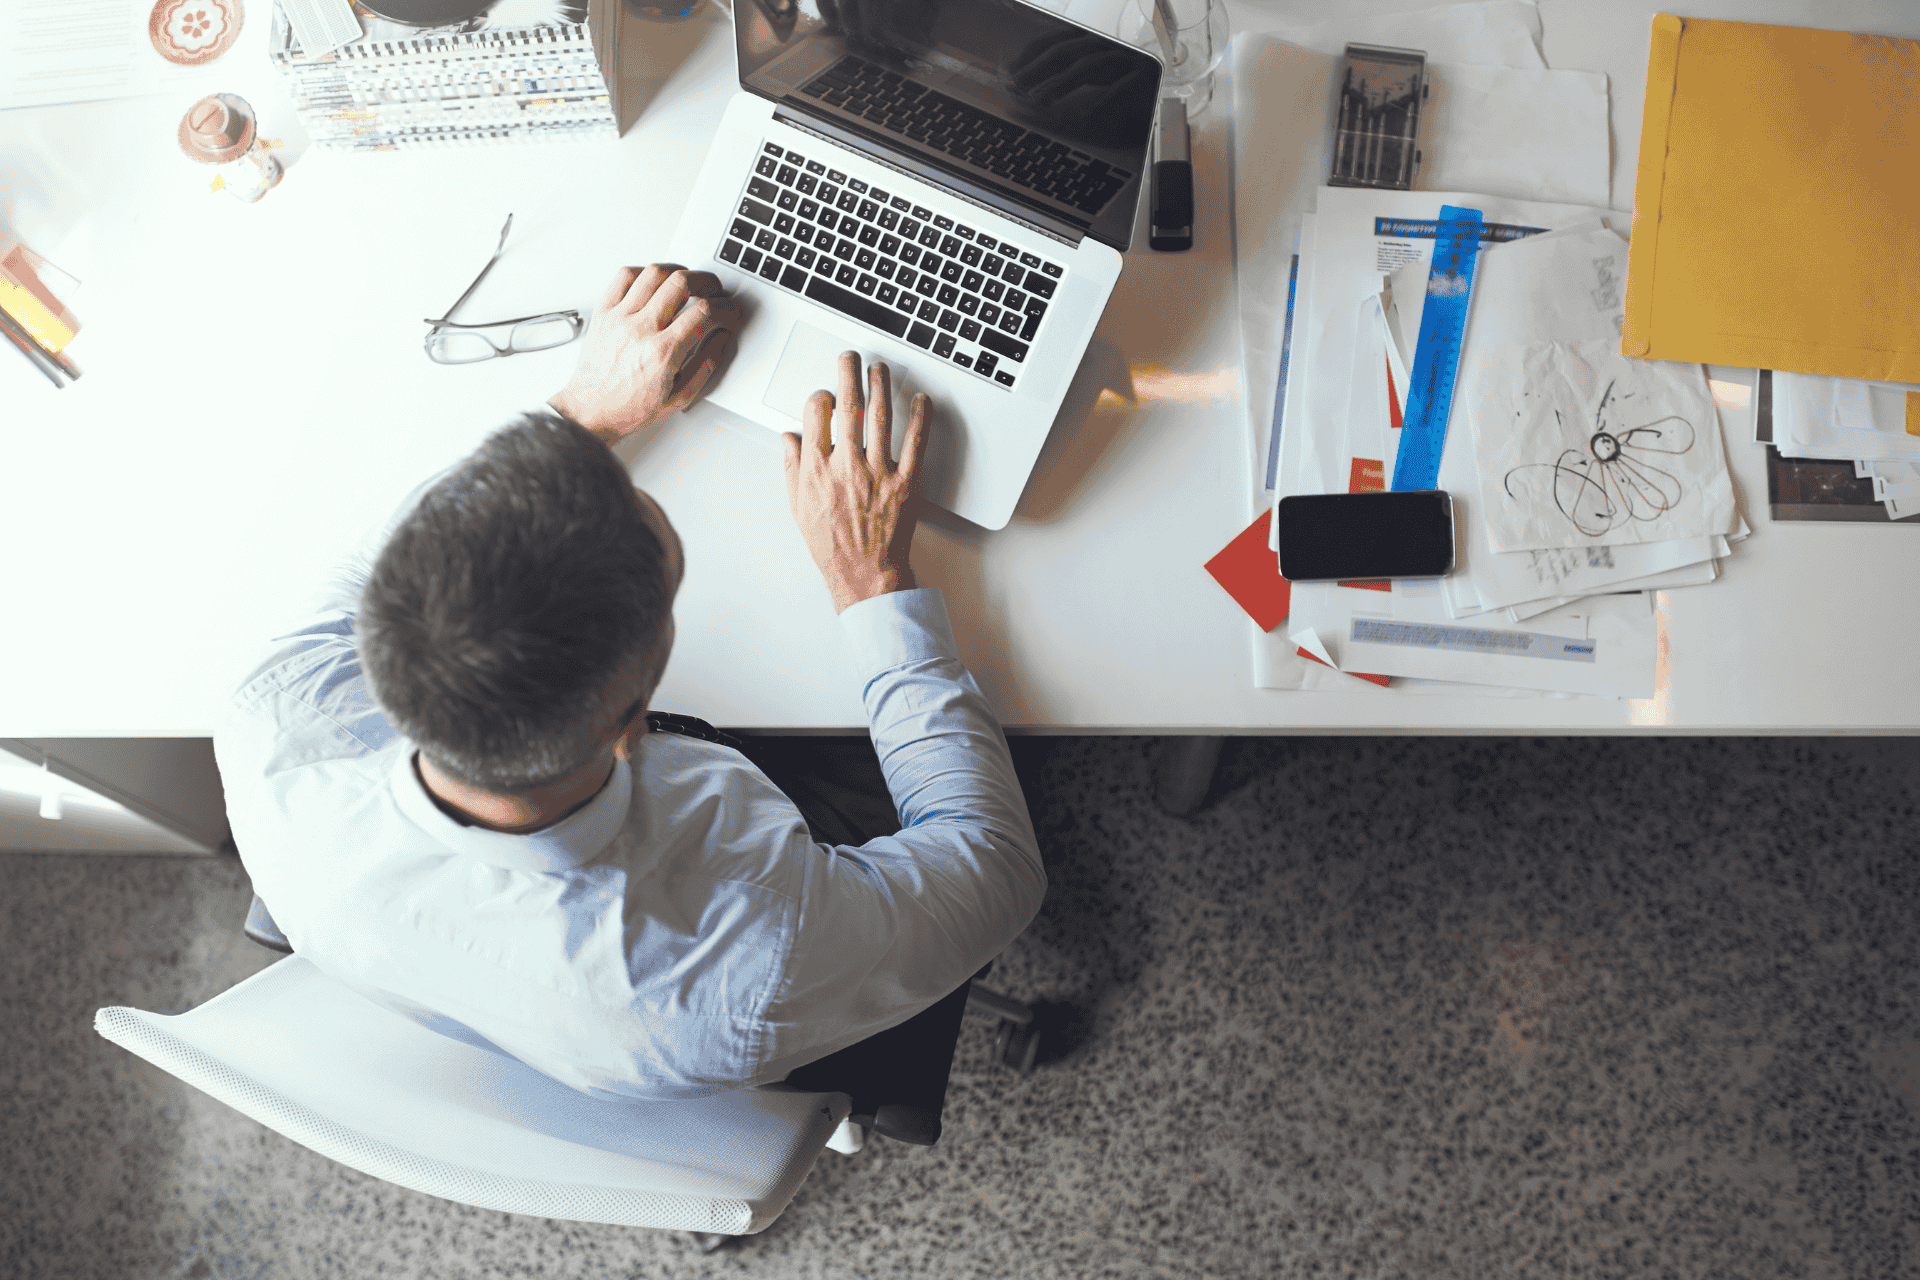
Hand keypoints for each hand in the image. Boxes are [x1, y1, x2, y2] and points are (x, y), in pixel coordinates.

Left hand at [549, 265, 741, 445]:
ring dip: (677, 272)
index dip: (725, 307)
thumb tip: (721, 338)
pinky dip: (643, 272)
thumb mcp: (680, 397)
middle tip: (713, 290)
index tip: (729, 310)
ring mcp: (620, 318)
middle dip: (707, 282)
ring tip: (686, 282)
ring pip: (654, 273)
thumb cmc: (630, 408)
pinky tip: (653, 282)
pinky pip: (624, 276)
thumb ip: (706, 364)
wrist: (592, 411)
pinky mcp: (604, 313)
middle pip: (681, 282)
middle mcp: (640, 330)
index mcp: (663, 352)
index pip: (704, 312)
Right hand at [781, 352, 929, 612]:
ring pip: (880, 416)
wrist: (864, 573)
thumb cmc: (832, 543)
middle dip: (849, 374)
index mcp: (817, 470)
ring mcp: (878, 473)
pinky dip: (920, 417)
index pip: (815, 415)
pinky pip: (915, 442)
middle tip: (851, 357)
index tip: (825, 392)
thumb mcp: (798, 506)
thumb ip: (792, 467)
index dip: (820, 396)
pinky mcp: (906, 482)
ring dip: (881, 386)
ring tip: (880, 369)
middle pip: (848, 406)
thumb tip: (789, 436)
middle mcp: (847, 466)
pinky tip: (920, 400)